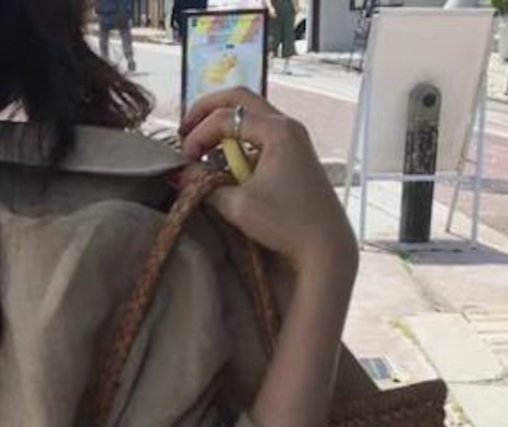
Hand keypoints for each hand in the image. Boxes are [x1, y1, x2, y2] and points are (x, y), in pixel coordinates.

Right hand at [181, 88, 356, 280]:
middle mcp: (288, 126)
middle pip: (241, 100)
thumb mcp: (237, 205)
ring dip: (224, 127)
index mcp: (278, 130)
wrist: (324, 245)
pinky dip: (238, 142)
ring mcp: (294, 140)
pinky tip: (225, 163)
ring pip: (251, 116)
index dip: (199, 134)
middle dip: (208, 110)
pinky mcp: (294, 156)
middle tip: (185, 127)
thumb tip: (183, 174)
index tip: (185, 161)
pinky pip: (260, 137)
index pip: (226, 117)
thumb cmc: (285, 223)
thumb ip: (206, 184)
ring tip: (202, 146)